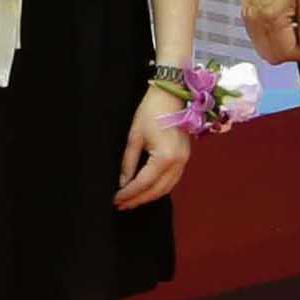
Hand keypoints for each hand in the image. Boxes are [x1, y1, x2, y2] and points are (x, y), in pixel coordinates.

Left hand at [115, 92, 192, 210]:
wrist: (172, 95)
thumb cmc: (151, 111)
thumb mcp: (134, 136)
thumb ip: (128, 162)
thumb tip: (122, 182)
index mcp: (164, 157)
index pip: (143, 183)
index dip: (128, 194)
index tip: (115, 199)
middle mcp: (177, 163)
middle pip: (156, 191)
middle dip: (137, 200)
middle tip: (120, 205)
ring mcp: (184, 161)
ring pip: (166, 189)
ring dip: (148, 197)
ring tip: (131, 201)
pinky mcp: (185, 158)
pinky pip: (172, 181)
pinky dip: (159, 189)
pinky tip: (146, 190)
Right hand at [242, 0, 299, 63]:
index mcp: (273, 17)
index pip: (286, 53)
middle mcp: (257, 21)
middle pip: (271, 57)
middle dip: (289, 52)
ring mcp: (248, 18)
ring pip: (262, 50)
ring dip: (278, 46)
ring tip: (291, 28)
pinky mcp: (245, 13)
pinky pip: (256, 37)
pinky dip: (268, 38)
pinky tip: (280, 23)